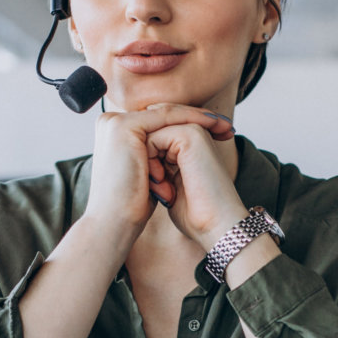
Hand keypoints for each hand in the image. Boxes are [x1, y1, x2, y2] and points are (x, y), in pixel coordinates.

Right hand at [84, 104, 234, 239]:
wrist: (115, 223)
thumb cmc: (132, 207)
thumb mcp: (148, 173)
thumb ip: (156, 156)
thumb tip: (175, 153)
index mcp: (114, 134)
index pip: (158, 122)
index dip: (190, 123)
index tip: (218, 130)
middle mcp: (110, 123)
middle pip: (164, 115)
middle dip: (199, 119)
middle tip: (227, 126)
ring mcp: (115, 123)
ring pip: (167, 114)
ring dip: (199, 118)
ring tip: (225, 127)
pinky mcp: (123, 127)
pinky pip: (166, 117)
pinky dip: (191, 120)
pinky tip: (212, 125)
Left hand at [143, 103, 250, 249]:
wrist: (217, 226)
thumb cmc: (194, 214)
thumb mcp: (169, 186)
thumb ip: (158, 168)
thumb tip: (135, 164)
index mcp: (192, 144)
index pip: (152, 143)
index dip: (149, 168)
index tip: (166, 195)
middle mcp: (194, 133)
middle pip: (148, 138)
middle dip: (147, 165)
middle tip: (164, 194)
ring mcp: (193, 131)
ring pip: (148, 138)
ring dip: (148, 166)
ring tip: (163, 191)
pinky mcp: (190, 134)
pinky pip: (152, 138)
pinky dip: (150, 162)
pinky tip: (162, 183)